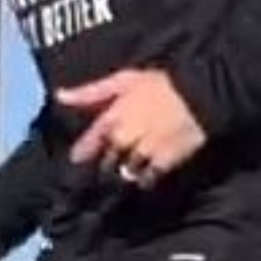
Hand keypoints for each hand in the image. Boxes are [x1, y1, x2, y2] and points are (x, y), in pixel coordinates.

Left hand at [59, 67, 206, 187]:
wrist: (201, 95)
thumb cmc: (162, 84)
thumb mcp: (124, 81)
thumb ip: (91, 92)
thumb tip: (59, 96)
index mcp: (112, 118)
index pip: (89, 143)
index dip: (84, 152)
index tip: (79, 159)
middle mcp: (124, 138)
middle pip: (106, 161)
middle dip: (107, 163)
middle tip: (108, 166)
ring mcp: (144, 152)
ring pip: (125, 171)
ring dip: (124, 172)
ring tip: (126, 172)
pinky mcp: (164, 162)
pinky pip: (147, 179)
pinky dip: (144, 179)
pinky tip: (146, 175)